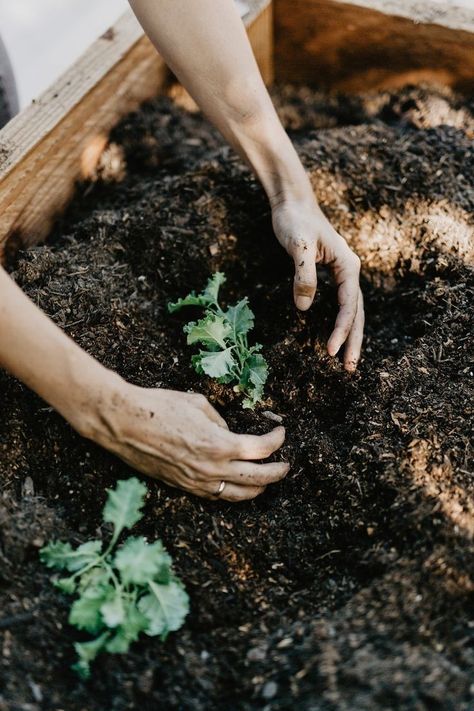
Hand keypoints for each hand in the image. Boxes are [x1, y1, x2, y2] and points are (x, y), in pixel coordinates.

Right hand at [88, 384, 287, 501]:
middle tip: (286, 463)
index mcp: (219, 444)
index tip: (280, 430)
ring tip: (267, 480)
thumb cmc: (159, 407)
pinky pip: (217, 497)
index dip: (277, 438)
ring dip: (259, 488)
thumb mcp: (198, 404)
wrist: (124, 423)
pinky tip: (237, 485)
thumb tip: (230, 433)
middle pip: (258, 478)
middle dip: (278, 471)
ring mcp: (198, 482)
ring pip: (239, 495)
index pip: (262, 448)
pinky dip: (233, 493)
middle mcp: (212, 469)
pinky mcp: (184, 488)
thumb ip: (221, 422)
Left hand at [272, 198, 363, 370]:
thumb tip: (304, 309)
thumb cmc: (294, 220)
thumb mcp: (297, 246)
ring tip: (346, 361)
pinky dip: (340, 322)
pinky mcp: (331, 274)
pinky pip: (340, 303)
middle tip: (349, 369)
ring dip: (350, 334)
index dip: (341, 329)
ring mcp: (342, 273)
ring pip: (351, 310)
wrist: (293, 202)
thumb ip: (303, 276)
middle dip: (353, 340)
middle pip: (356, 312)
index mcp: (347, 265)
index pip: (348, 305)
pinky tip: (335, 337)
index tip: (331, 351)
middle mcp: (349, 270)